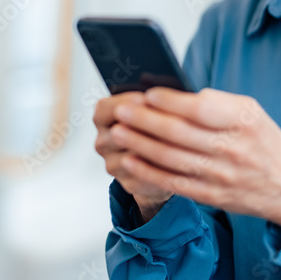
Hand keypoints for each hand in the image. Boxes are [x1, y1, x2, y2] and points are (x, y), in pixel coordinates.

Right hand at [93, 92, 174, 220]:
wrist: (154, 161)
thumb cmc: (152, 127)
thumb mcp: (148, 107)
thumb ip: (150, 101)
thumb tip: (167, 97)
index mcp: (102, 117)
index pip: (106, 108)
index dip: (127, 102)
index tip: (148, 99)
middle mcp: (103, 141)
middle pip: (120, 132)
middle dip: (146, 126)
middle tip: (170, 120)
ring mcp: (112, 164)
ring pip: (134, 155)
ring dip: (156, 148)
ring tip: (178, 140)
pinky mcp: (127, 183)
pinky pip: (144, 175)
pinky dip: (161, 168)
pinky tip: (176, 160)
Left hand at [105, 87, 280, 229]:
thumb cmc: (264, 142)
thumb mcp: (251, 113)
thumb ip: (217, 102)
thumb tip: (173, 94)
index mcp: (243, 122)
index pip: (200, 108)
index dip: (170, 101)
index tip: (147, 93)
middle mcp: (232, 149)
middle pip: (178, 133)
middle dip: (144, 120)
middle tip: (120, 109)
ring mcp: (220, 176)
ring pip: (170, 158)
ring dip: (139, 144)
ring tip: (117, 131)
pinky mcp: (211, 196)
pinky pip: (173, 183)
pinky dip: (148, 171)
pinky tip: (129, 160)